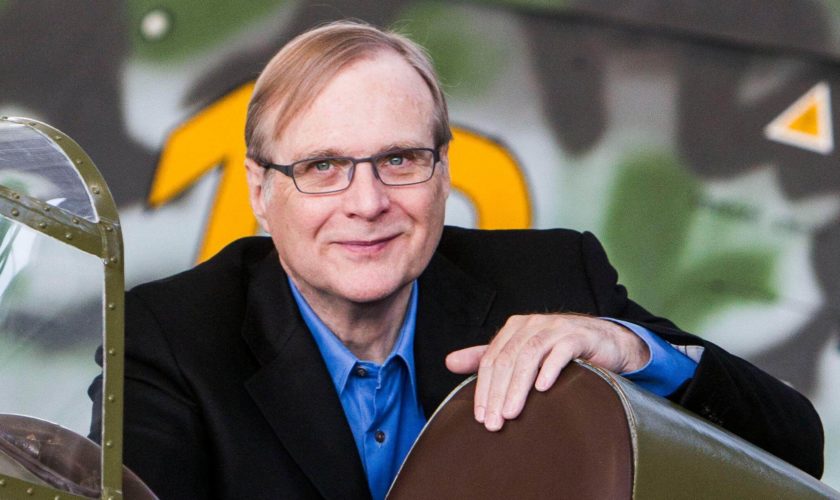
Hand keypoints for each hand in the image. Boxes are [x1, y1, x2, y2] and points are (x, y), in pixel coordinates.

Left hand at [445, 314, 649, 431]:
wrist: (605, 341)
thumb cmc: (559, 349)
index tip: (480, 418)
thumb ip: (487, 358)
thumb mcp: (520, 353)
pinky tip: (542, 389)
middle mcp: (531, 325)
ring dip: (518, 387)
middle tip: (494, 423)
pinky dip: (549, 369)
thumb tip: (449, 362)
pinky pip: (560, 352)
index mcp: (514, 328)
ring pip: (528, 357)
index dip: (483, 389)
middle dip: (497, 393)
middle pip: (507, 360)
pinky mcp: (578, 336)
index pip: (491, 360)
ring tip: (511, 413)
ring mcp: (555, 328)